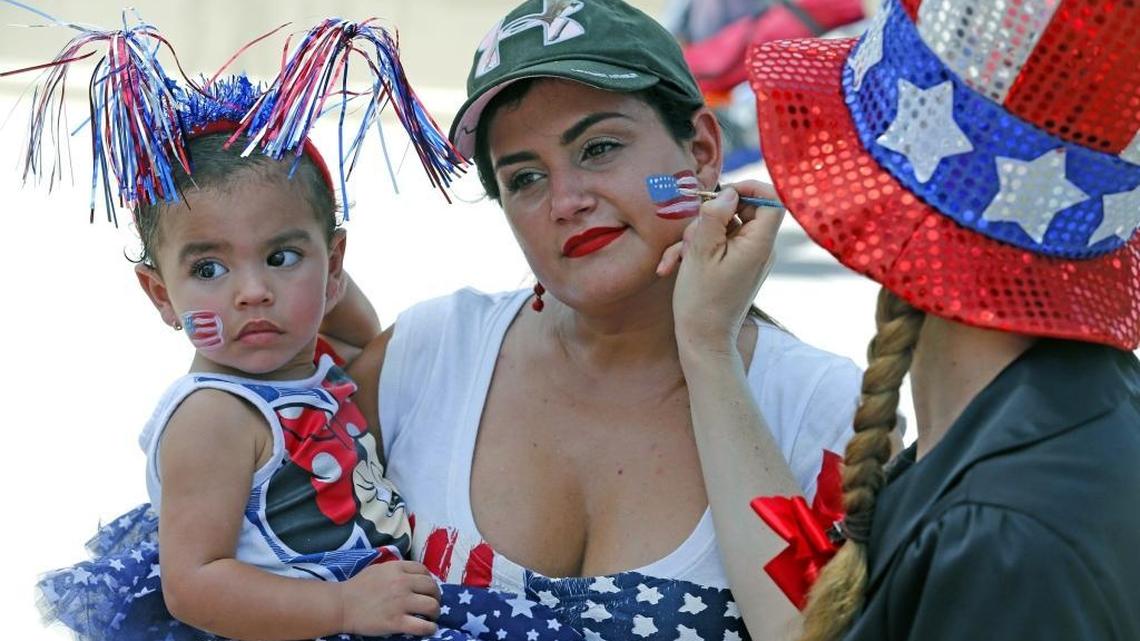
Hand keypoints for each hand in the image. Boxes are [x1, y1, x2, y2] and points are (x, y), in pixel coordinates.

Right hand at [340, 560, 440, 636]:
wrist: (341, 606)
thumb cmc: (357, 587)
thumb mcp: (378, 569)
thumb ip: (396, 569)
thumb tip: (412, 574)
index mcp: (397, 568)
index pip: (424, 571)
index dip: (429, 580)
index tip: (427, 589)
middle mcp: (402, 583)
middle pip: (432, 588)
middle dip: (436, 596)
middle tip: (432, 603)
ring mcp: (400, 603)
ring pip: (432, 606)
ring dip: (435, 612)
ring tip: (431, 617)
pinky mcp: (396, 622)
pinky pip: (422, 626)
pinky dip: (430, 628)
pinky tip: (429, 629)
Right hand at [657, 180, 784, 357]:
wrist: (703, 340)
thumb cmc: (702, 299)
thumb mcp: (701, 252)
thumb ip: (715, 217)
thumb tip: (727, 193)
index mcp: (759, 244)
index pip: (771, 200)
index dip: (749, 189)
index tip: (721, 193)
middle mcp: (760, 249)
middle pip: (741, 211)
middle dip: (709, 218)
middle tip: (688, 235)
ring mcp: (748, 258)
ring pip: (723, 229)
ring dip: (695, 238)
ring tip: (676, 259)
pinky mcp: (736, 267)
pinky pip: (719, 246)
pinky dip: (696, 251)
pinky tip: (673, 267)